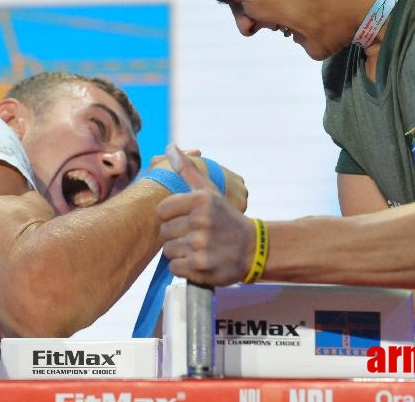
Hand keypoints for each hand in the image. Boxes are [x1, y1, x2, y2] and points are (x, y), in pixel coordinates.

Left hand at [156, 144, 254, 284]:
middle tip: (194, 234)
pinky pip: (175, 268)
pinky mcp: (202, 267)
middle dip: (176, 234)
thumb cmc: (226, 217)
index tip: (185, 218)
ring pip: (168, 251)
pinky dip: (184, 268)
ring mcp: (201, 246)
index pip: (161, 210)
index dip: (170, 215)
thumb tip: (169, 146)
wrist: (253, 248)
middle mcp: (200, 222)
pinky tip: (198, 261)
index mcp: (200, 200)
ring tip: (197, 247)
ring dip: (180, 252)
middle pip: (164, 232)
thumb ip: (187, 170)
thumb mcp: (210, 190)